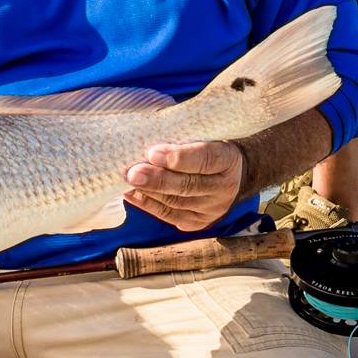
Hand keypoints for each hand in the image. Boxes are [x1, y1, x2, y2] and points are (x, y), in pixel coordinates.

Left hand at [125, 140, 244, 232]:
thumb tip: (151, 135)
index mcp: (228, 160)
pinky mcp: (197, 222)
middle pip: (189, 185)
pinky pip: (169, 215)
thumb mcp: (206, 135)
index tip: (153, 152)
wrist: (228, 174)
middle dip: (158, 179)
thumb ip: (184, 136)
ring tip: (129, 181)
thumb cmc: (208, 147)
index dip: (180, 157)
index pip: (206, 159)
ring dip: (149, 192)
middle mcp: (224, 188)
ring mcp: (211, 209)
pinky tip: (130, 193)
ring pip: (177, 202)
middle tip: (134, 172)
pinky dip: (147, 204)